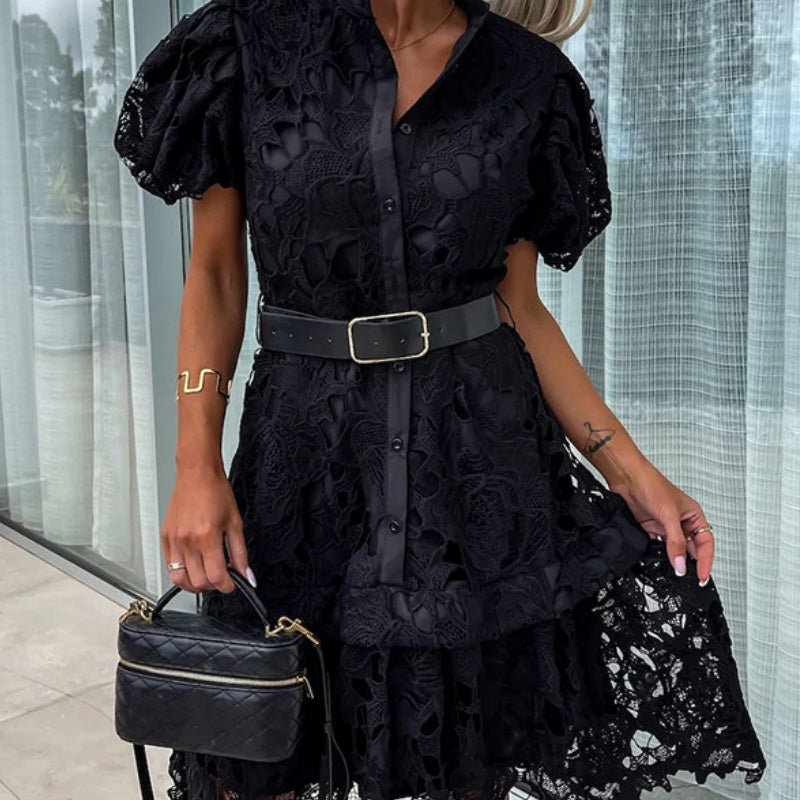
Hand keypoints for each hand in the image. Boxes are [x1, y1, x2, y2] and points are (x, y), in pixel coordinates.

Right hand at [160, 462, 254, 593]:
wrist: (197, 474)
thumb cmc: (216, 492)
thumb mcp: (235, 523)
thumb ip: (240, 553)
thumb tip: (247, 574)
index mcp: (206, 536)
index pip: (216, 576)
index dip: (227, 586)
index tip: (233, 584)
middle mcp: (187, 540)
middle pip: (198, 582)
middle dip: (213, 585)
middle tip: (222, 577)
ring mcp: (173, 540)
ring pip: (180, 579)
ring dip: (196, 584)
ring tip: (207, 576)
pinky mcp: (165, 538)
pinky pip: (170, 567)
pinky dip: (182, 573)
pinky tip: (193, 566)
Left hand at [609, 461, 714, 584]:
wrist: (628, 479)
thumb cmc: (652, 485)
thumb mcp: (669, 516)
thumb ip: (676, 542)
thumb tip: (681, 564)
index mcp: (694, 515)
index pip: (706, 543)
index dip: (706, 561)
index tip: (703, 576)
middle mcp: (682, 521)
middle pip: (692, 548)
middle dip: (692, 564)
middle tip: (690, 580)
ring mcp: (666, 525)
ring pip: (675, 549)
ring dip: (675, 560)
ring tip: (675, 573)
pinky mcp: (652, 528)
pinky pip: (659, 546)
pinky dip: (660, 554)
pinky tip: (658, 561)